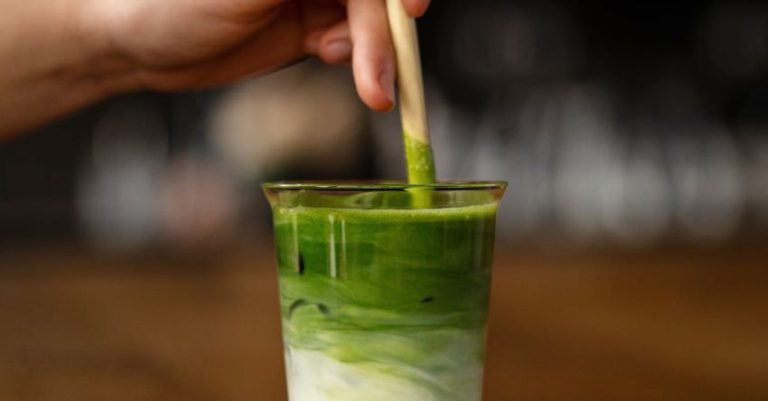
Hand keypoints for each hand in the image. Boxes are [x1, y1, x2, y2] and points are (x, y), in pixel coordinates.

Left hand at [94, 0, 430, 110]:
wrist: (145, 47)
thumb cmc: (178, 3)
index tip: (413, 11)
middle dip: (384, 36)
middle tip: (381, 84)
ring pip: (370, 20)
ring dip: (372, 53)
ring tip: (358, 80)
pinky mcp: (314, 26)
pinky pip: (354, 41)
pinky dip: (356, 56)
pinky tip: (329, 55)